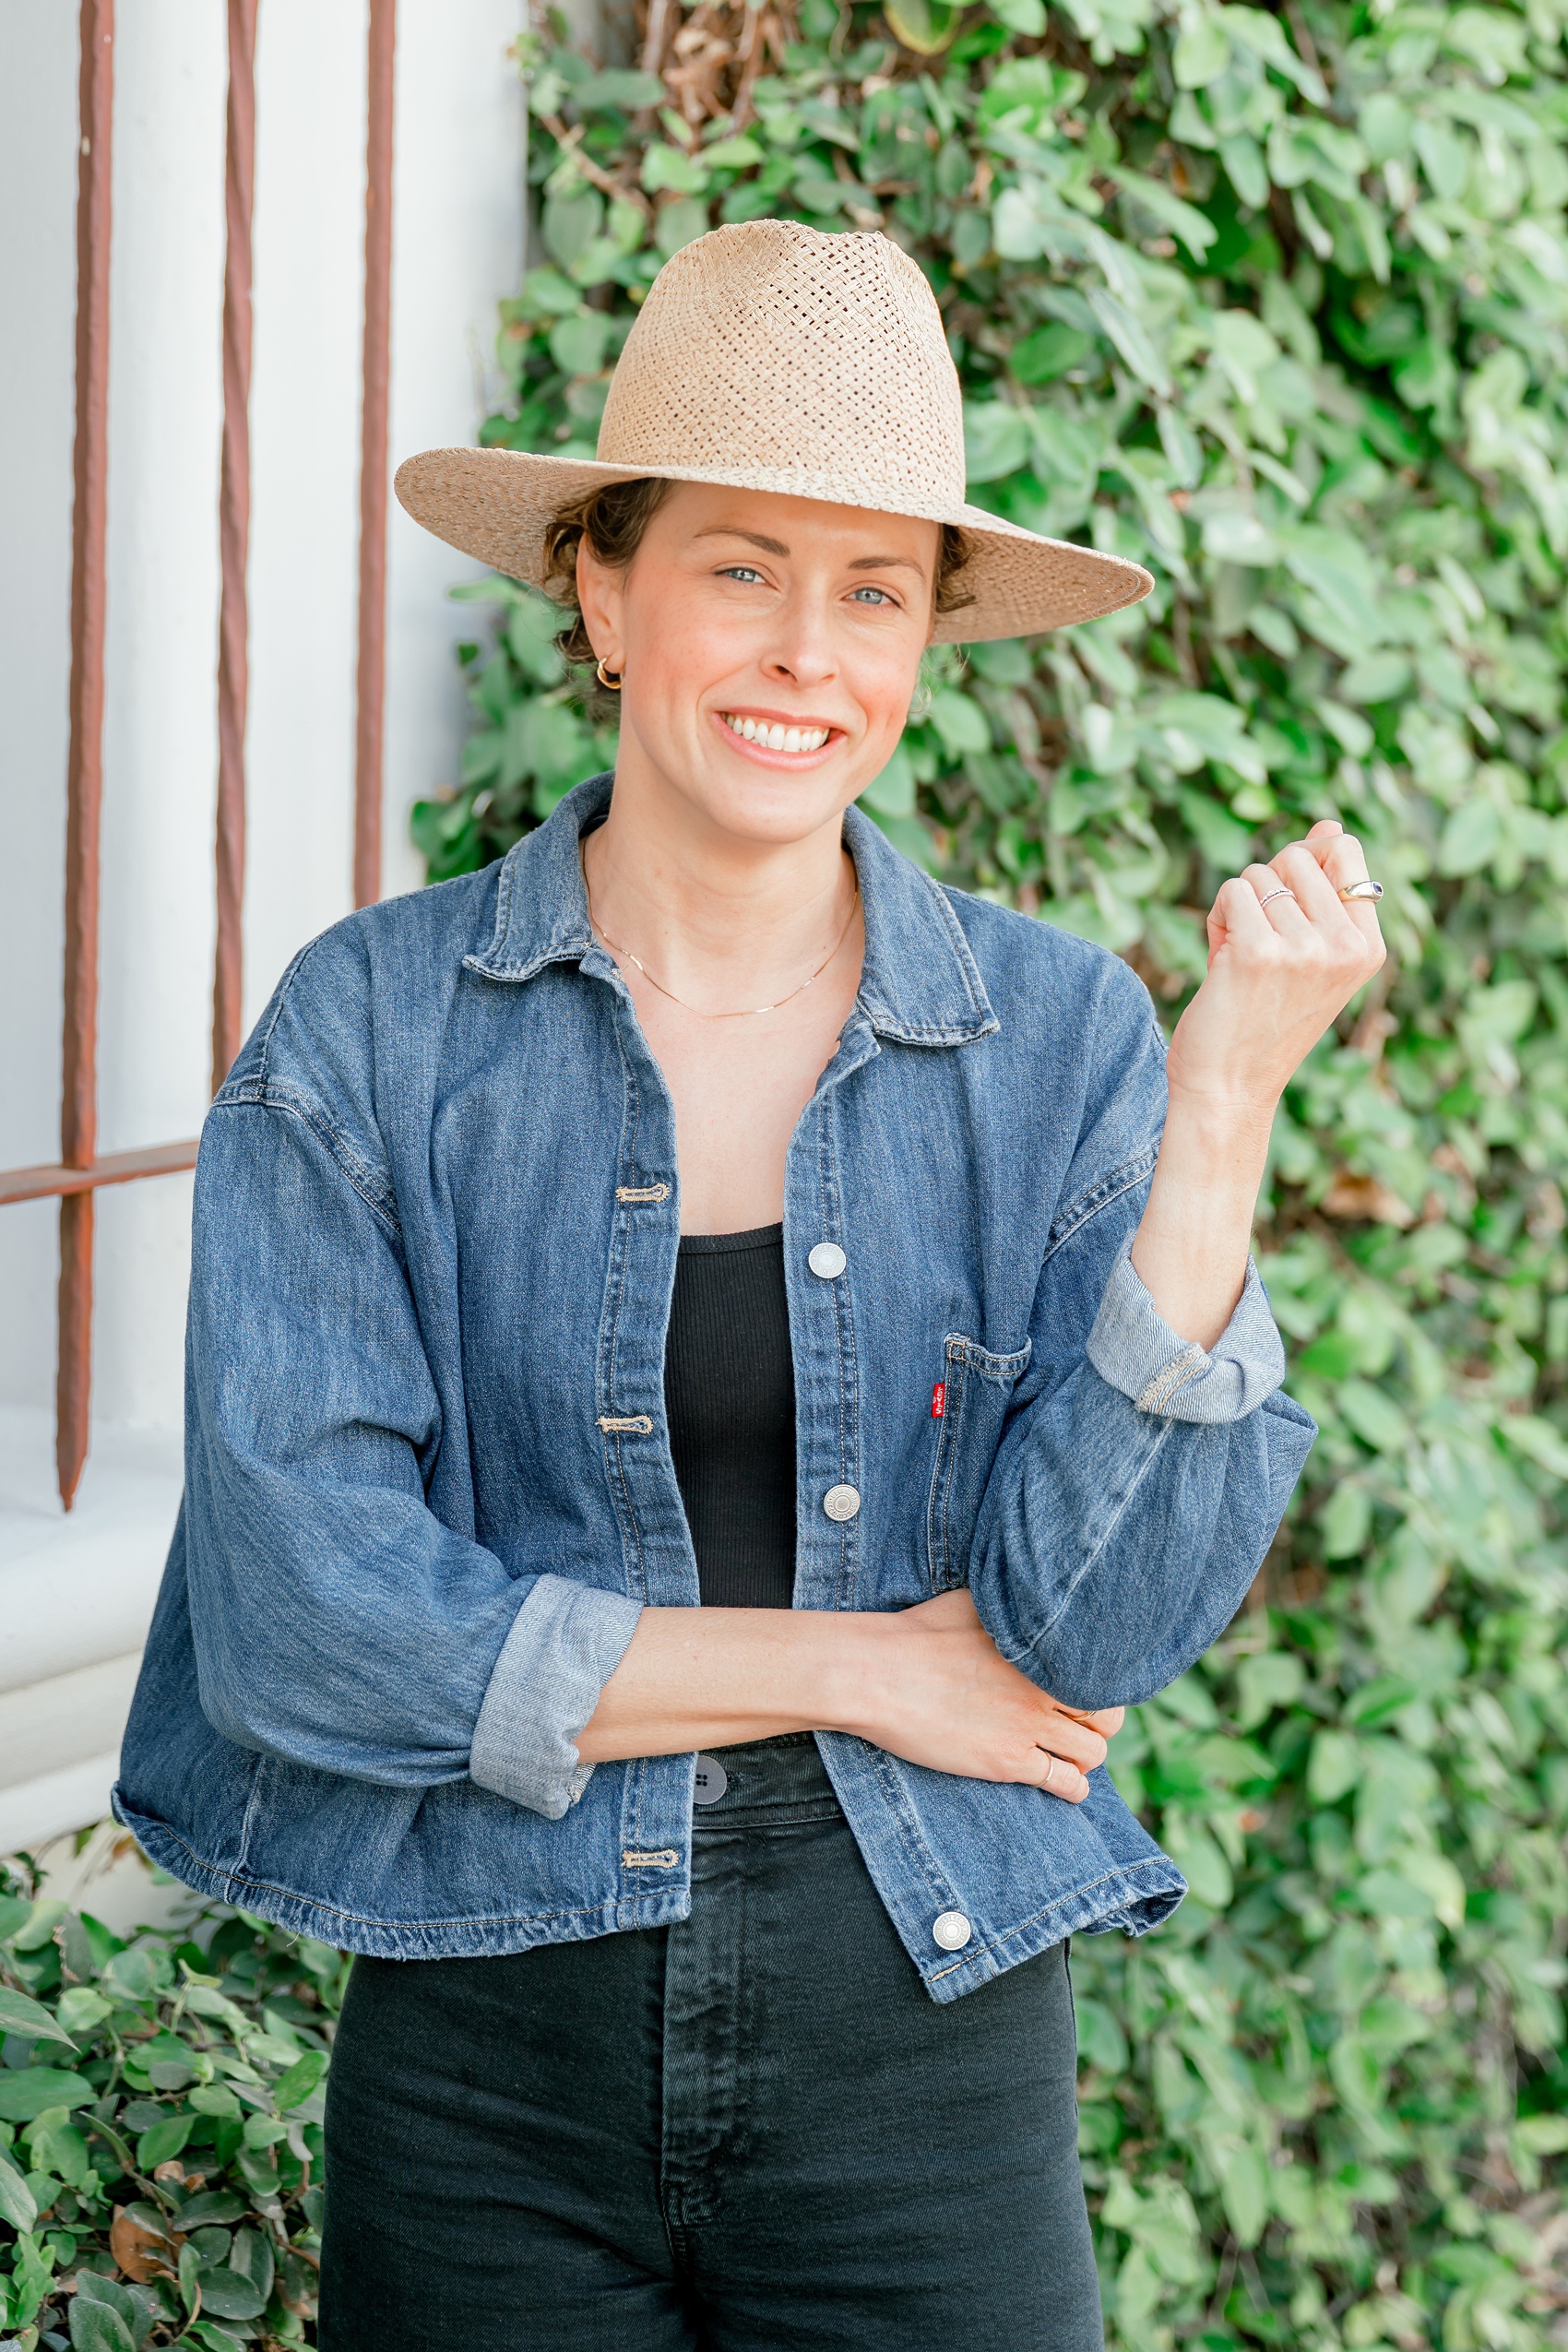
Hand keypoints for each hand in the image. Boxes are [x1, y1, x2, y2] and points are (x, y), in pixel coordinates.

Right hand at [852, 1588, 1124, 1801]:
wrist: (877, 1674)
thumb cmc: (914, 1633)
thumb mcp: (972, 1601)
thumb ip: (1008, 1606)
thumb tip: (1021, 1595)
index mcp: (1038, 1647)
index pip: (1101, 1672)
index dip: (1099, 1687)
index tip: (1083, 1694)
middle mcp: (1042, 1685)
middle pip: (1107, 1716)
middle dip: (1099, 1726)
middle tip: (1079, 1728)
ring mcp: (1028, 1725)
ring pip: (1092, 1753)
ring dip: (1085, 1759)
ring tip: (1070, 1758)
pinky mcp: (1007, 1761)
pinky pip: (1063, 1783)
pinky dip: (1072, 1789)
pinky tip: (1065, 1786)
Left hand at [1165, 820, 1386, 1121]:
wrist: (1229, 1088)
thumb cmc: (1262, 1020)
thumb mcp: (1308, 953)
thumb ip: (1321, 890)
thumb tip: (1330, 824)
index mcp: (1369, 947)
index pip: (1345, 850)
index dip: (1302, 864)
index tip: (1287, 910)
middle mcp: (1345, 946)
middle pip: (1295, 857)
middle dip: (1264, 891)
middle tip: (1258, 947)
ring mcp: (1306, 949)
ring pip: (1258, 875)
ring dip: (1237, 910)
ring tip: (1240, 961)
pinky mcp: (1259, 951)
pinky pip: (1231, 892)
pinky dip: (1216, 921)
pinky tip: (1220, 964)